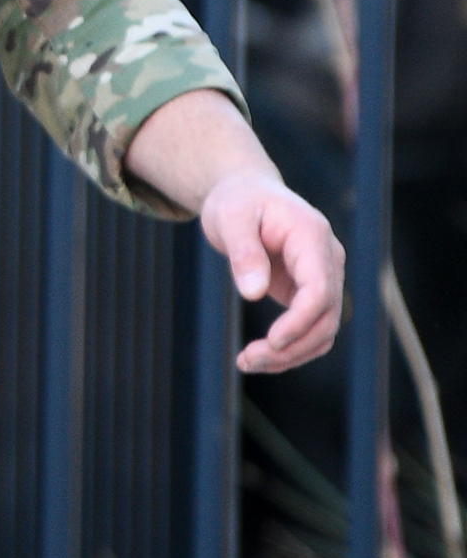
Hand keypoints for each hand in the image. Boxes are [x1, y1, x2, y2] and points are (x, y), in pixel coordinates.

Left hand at [126, 89, 343, 372]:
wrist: (246, 194)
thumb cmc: (237, 202)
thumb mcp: (230, 217)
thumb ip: (243, 251)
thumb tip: (253, 293)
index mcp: (312, 237)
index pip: (320, 289)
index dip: (300, 320)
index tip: (271, 341)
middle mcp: (327, 259)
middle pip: (326, 316)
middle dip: (291, 346)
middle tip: (246, 361)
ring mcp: (324, 277)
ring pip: (324, 329)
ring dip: (291, 354)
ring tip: (246, 363)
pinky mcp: (311, 291)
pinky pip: (311, 327)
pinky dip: (291, 347)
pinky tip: (260, 357)